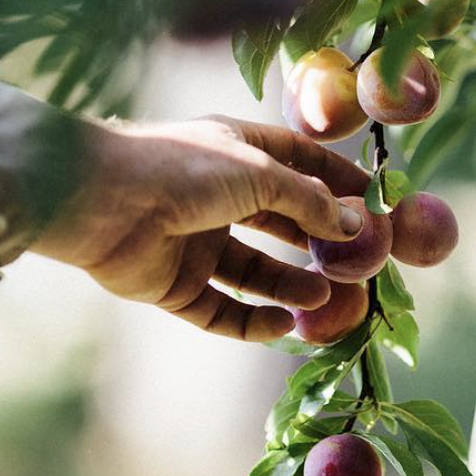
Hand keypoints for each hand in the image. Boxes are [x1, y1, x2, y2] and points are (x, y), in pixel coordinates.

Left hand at [31, 115, 370, 340]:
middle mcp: (217, 195)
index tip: (376, 202)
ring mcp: (195, 241)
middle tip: (358, 265)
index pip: (298, 162)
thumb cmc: (181, 167)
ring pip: (255, 272)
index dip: (336, 179)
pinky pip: (222, 310)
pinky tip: (284, 324)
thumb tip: (356, 225)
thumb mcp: (259, 174)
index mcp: (235, 152)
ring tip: (324, 297)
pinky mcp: (175, 285)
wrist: (99, 201)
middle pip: (280, 222)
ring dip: (291, 285)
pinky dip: (253, 321)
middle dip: (318, 243)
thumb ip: (309, 201)